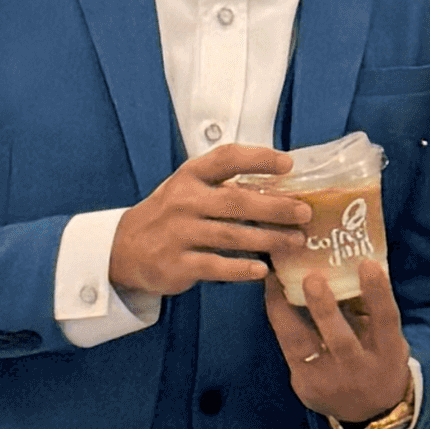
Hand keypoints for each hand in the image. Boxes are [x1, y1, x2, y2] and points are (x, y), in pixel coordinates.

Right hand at [109, 140, 304, 306]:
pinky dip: (241, 269)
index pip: (227, 159)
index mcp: (190, 176)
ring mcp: (179, 233)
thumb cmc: (170, 215)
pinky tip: (262, 270)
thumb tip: (280, 186)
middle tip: (305, 213)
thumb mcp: (188, 189)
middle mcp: (184, 201)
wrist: (125, 248)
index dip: (259, 159)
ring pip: (233, 236)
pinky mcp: (177, 264)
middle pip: (237, 201)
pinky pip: (216, 266)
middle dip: (276, 207)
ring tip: (295, 241)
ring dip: (269, 239)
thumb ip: (223, 185)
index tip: (289, 164)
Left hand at [268, 247, 415, 428]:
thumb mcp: (387, 340)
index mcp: (388, 353)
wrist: (371, 412)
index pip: (385, 320)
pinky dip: (280, 321)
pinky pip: (289, 348)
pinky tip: (274, 297)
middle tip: (311, 278)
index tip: (367, 264)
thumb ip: (372, 310)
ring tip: (275, 282)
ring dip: (285, 312)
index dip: (378, 292)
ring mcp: (328, 381)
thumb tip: (349, 263)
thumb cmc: (379, 360)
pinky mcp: (304, 386)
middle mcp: (359, 370)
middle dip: (324, 309)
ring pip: (302, 346)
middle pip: (340, 340)